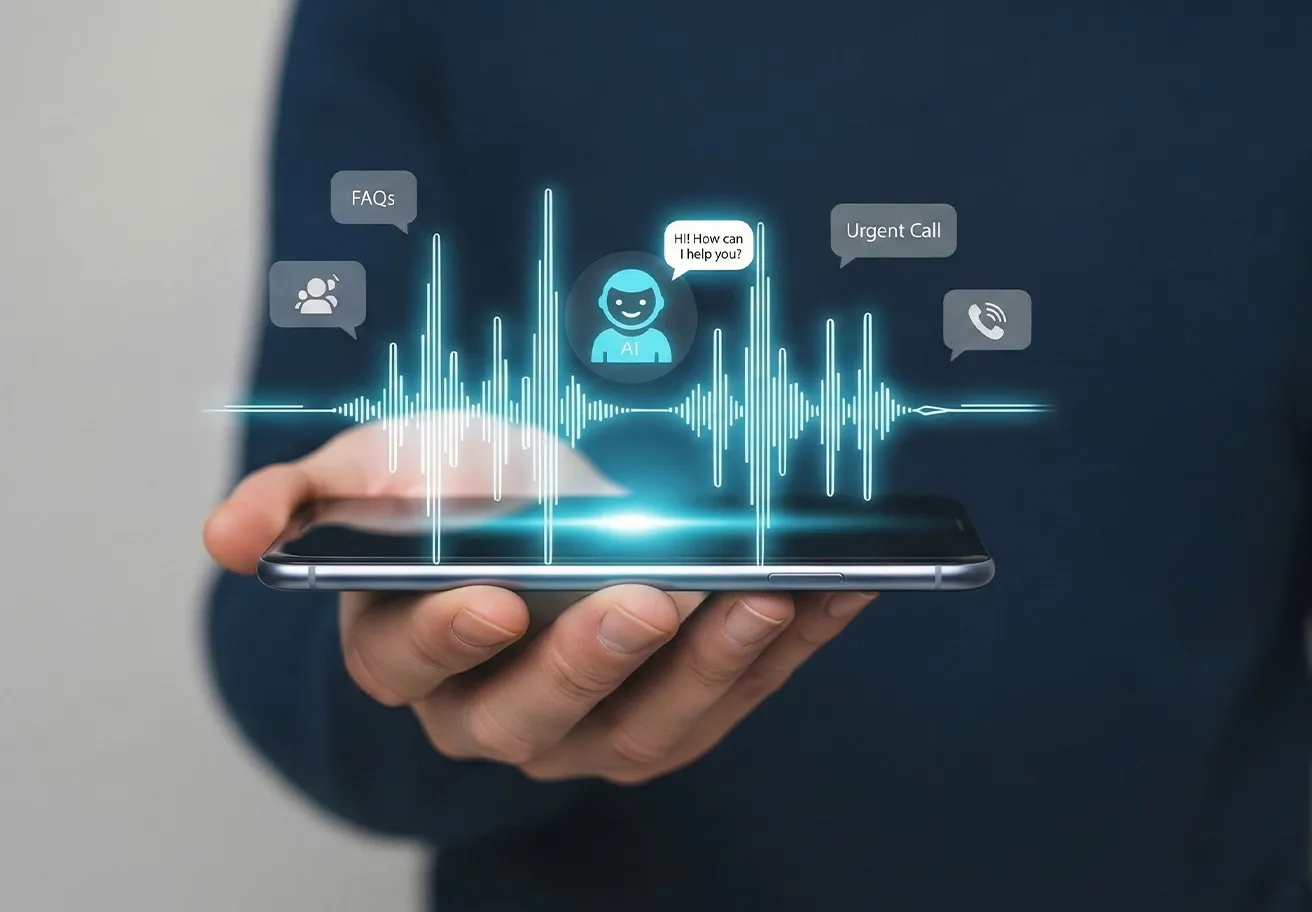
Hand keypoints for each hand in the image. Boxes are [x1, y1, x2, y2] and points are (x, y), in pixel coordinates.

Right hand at [205, 418, 874, 783]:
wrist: (532, 518)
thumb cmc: (455, 492)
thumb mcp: (382, 466)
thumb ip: (306, 494)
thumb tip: (226, 536)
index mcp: (407, 648)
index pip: (406, 661)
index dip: (444, 635)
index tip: (490, 592)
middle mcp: (488, 708)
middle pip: (529, 713)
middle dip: (590, 659)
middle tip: (648, 595)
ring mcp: (585, 726)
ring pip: (644, 729)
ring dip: (711, 667)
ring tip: (767, 594)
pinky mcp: (666, 719)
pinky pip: (730, 701)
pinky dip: (785, 648)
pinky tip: (835, 589)